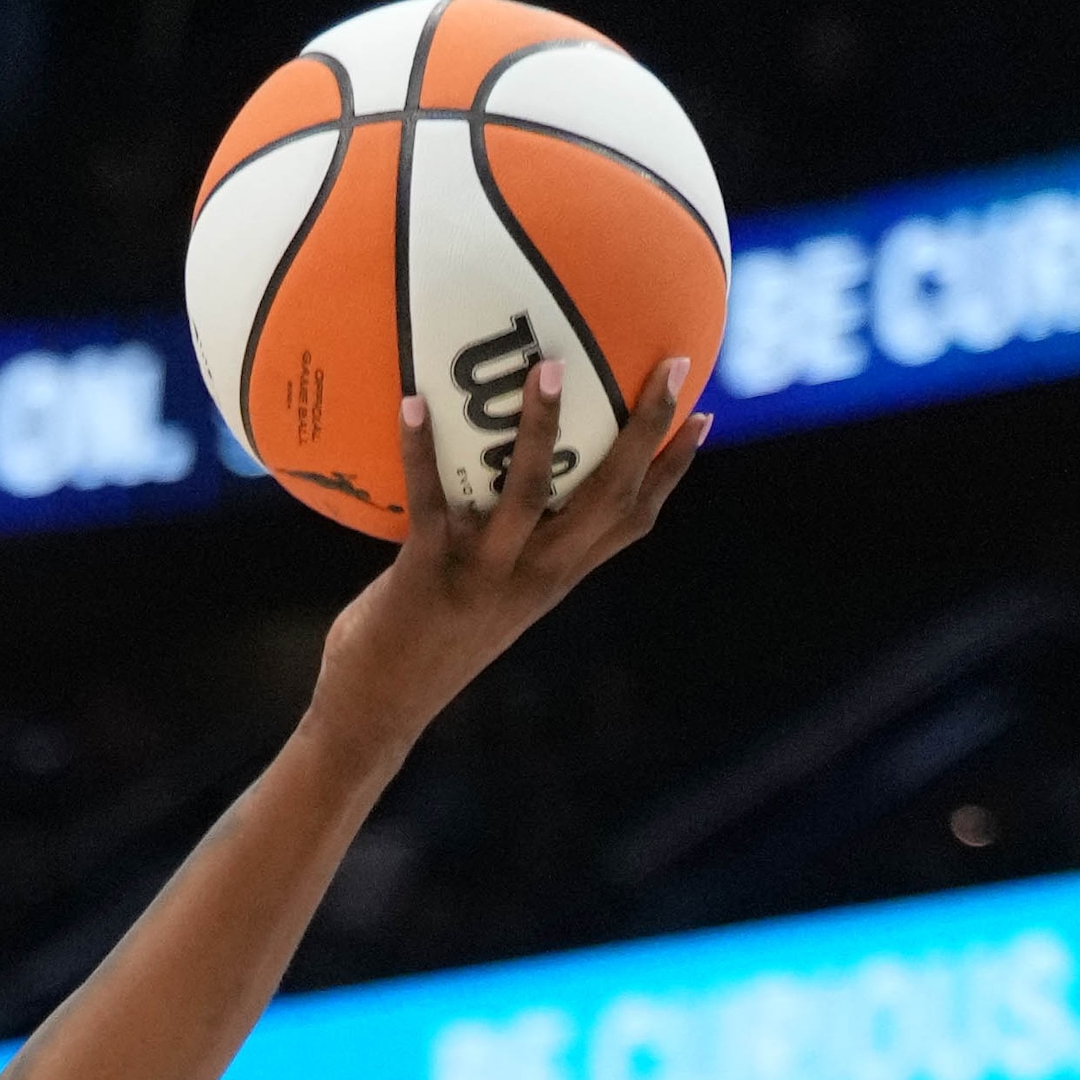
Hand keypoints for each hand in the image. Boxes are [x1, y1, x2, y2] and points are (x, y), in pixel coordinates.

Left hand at [313, 337, 706, 768]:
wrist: (376, 715)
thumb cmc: (425, 646)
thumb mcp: (484, 598)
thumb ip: (504, 548)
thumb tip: (496, 484)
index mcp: (554, 579)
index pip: (631, 522)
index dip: (671, 471)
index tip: (703, 417)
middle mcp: (533, 577)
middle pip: (608, 497)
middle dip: (645, 430)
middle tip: (672, 364)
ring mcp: (484, 576)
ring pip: (529, 495)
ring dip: (540, 430)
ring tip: (547, 367)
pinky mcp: (428, 575)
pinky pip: (429, 501)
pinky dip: (420, 449)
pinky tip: (412, 401)